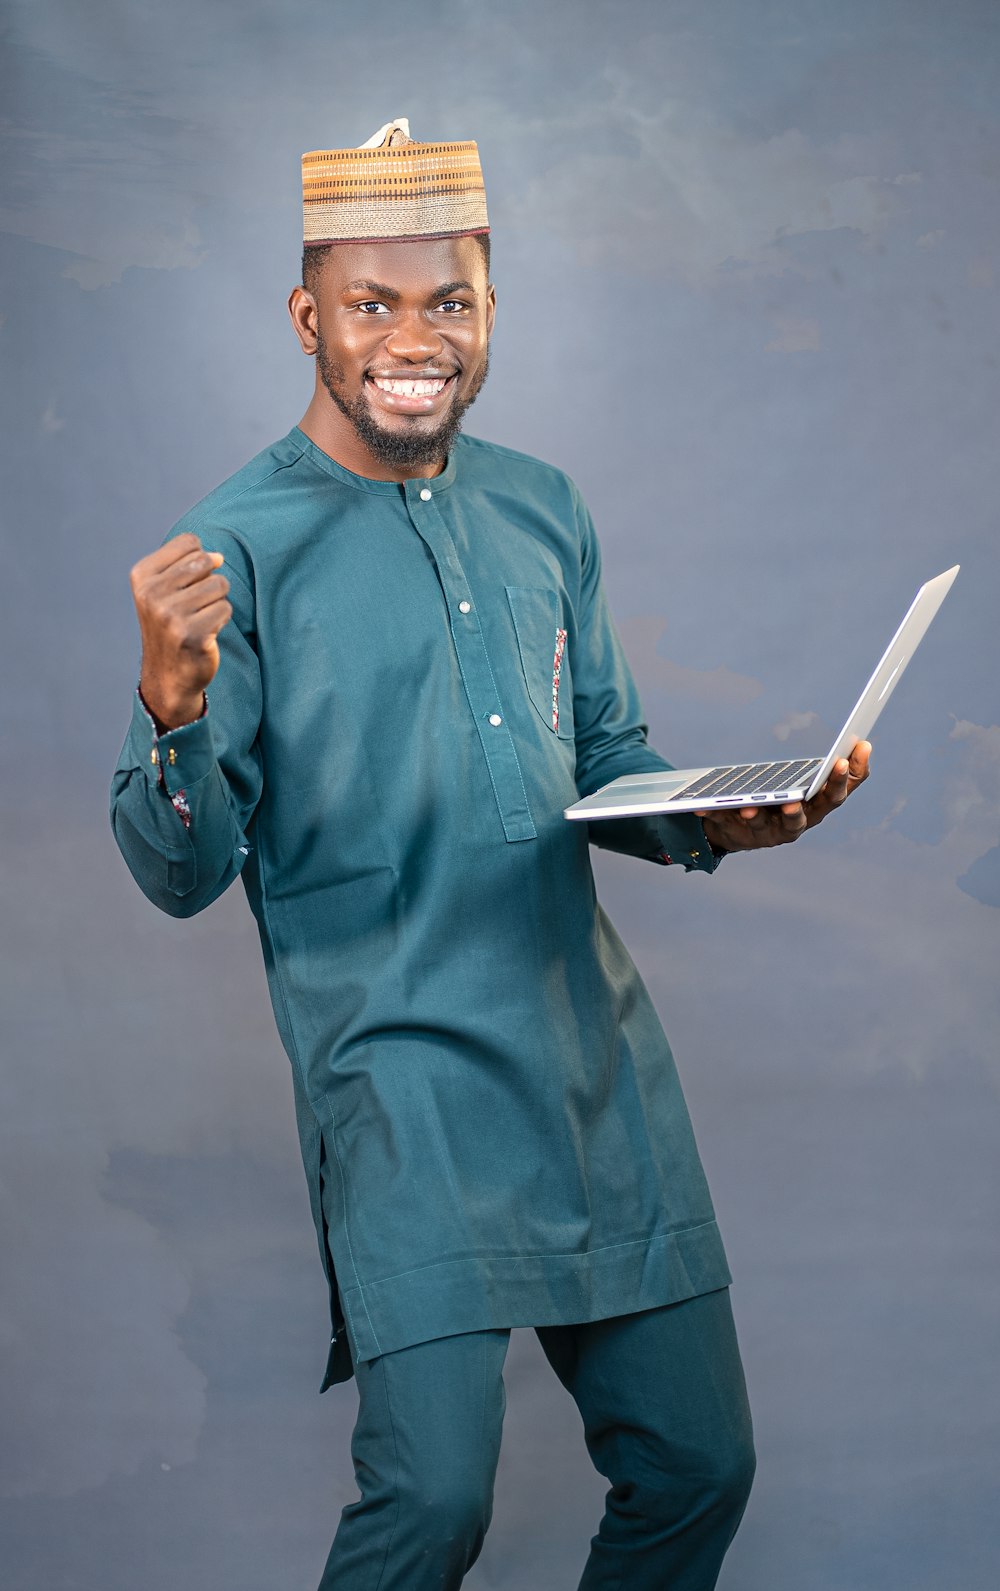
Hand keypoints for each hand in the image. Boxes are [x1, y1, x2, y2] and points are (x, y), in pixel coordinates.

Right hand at [130, 532, 231, 728]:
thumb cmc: (171, 624)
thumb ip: (188, 563)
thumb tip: (218, 557)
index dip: (198, 561)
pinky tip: (206, 632)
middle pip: (205, 561)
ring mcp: (171, 615)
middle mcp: (152, 594)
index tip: (185, 585)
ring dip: (217, 601)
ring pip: (219, 584)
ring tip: (200, 618)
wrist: (168, 676)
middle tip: (195, 604)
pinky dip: (221, 619)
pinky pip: (225, 608)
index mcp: (142, 576)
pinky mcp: (193, 634)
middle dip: (210, 580)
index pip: (189, 543)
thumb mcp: (165, 588)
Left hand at [698, 740, 870, 852]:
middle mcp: (795, 825)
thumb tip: (865, 744)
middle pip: (802, 818)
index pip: (836, 796)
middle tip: (794, 800)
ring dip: (756, 816)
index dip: (842, 780)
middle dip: (797, 810)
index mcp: (816, 809)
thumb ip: (839, 769)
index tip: (843, 759)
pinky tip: (703, 804)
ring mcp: (767, 832)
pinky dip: (716, 813)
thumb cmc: (787, 800)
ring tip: (747, 807)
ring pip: (762, 825)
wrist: (744, 827)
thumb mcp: (813, 784)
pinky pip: (725, 823)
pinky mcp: (739, 834)